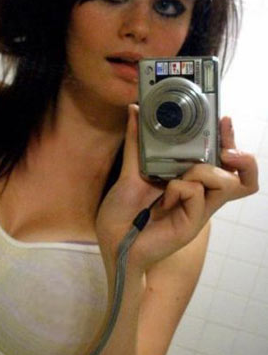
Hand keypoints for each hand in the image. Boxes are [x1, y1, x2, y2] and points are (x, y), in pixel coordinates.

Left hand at [95, 105, 258, 272]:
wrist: (113, 244)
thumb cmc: (122, 214)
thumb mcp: (130, 172)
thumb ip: (136, 143)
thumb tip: (135, 110)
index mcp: (188, 183)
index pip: (222, 162)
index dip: (229, 141)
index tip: (223, 119)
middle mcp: (198, 195)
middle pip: (241, 176)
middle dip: (241, 156)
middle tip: (226, 147)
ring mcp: (197, 211)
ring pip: (225, 182)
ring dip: (203, 172)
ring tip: (177, 180)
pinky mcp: (191, 223)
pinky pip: (198, 194)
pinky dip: (180, 189)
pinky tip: (164, 199)